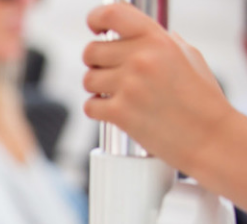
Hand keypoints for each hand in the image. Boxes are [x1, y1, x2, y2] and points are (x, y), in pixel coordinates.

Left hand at [82, 3, 232, 173]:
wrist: (209, 136)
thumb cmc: (201, 99)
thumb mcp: (188, 57)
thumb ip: (159, 42)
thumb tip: (135, 36)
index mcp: (157, 39)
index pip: (112, 13)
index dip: (96, 18)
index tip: (96, 28)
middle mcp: (141, 58)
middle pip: (90, 51)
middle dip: (97, 63)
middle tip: (111, 74)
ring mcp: (128, 86)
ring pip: (87, 80)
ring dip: (97, 89)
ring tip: (120, 95)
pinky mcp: (119, 113)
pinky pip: (89, 106)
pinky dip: (98, 111)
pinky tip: (116, 111)